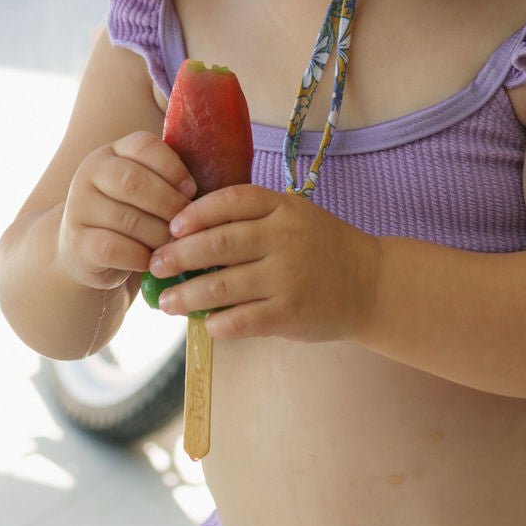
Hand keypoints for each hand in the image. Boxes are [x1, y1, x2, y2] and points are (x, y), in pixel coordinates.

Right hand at [57, 131, 197, 291]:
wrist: (88, 250)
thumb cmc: (134, 214)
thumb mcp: (149, 188)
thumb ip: (171, 180)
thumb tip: (218, 185)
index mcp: (113, 152)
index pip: (144, 146)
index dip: (173, 168)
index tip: (192, 189)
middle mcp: (90, 173)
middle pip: (133, 181)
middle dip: (169, 203)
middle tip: (188, 222)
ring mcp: (79, 208)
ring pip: (127, 219)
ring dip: (159, 235)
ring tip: (174, 244)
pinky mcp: (77, 242)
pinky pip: (115, 248)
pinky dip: (140, 256)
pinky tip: (152, 260)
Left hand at [148, 185, 380, 343]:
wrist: (370, 283)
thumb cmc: (322, 247)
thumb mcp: (295, 216)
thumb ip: (254, 218)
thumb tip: (191, 234)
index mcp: (283, 208)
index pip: (231, 201)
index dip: (196, 213)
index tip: (172, 226)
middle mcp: (284, 238)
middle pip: (219, 243)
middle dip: (179, 255)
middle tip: (155, 264)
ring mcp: (287, 277)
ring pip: (223, 286)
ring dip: (187, 296)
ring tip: (166, 302)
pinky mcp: (289, 313)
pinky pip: (242, 320)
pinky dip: (218, 324)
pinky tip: (205, 324)